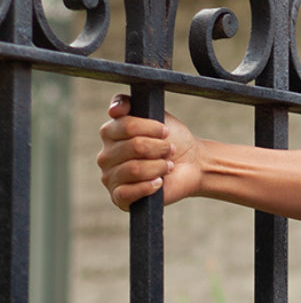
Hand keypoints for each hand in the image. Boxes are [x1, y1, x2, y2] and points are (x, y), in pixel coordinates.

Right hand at [97, 94, 203, 209]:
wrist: (191, 164)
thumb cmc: (172, 139)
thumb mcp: (156, 115)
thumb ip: (133, 105)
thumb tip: (114, 109)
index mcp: (110, 133)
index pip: (125, 125)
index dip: (152, 128)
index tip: (166, 131)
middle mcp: (106, 155)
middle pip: (134, 146)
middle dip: (160, 148)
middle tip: (170, 150)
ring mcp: (110, 177)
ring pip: (135, 169)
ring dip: (159, 166)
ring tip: (168, 165)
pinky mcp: (119, 197)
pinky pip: (128, 192)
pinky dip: (150, 186)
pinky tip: (159, 182)